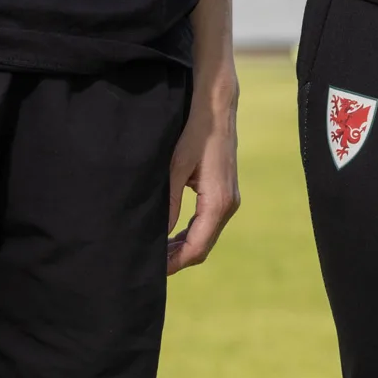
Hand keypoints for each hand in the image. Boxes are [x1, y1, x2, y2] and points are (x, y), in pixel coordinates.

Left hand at [166, 63, 240, 273]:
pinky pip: (208, 224)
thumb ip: (169, 204)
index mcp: (218, 202)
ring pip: (206, 237)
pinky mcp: (225, 192)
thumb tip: (157, 236)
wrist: (217, 106)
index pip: (196, 248)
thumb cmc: (196, 132)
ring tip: (156, 251)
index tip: (152, 270)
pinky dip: (190, 234)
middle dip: (177, 259)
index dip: (174, 263)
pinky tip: (171, 234)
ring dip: (183, 247)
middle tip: (148, 264)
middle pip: (202, 247)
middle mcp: (229, 205)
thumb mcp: (176, 167)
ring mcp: (229, 199)